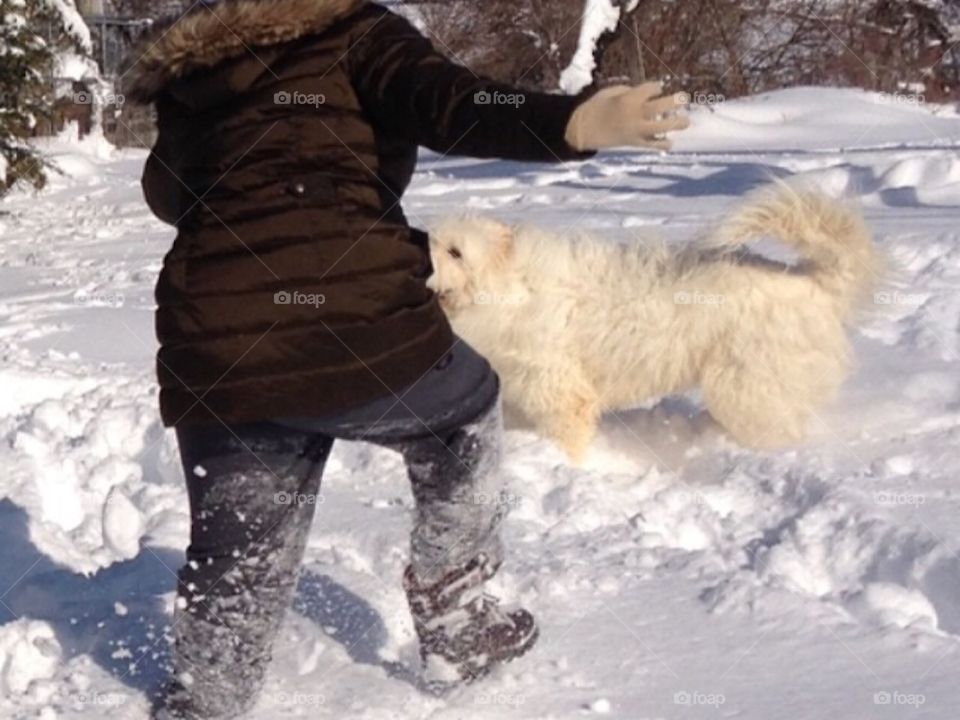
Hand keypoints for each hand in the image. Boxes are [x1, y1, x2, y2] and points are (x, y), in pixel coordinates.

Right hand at [565, 81, 689, 151]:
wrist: (583, 129)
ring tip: (685, 122)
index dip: (657, 87)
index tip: (658, 88)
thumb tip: (647, 95)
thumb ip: (630, 92)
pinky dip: (662, 144)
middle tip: (684, 99)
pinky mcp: (633, 143)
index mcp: (629, 99)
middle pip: (660, 106)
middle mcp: (635, 114)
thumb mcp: (611, 92)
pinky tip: (669, 143)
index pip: (651, 89)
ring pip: (661, 127)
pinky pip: (651, 145)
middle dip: (675, 101)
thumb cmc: (596, 106)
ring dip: (675, 124)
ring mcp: (635, 130)